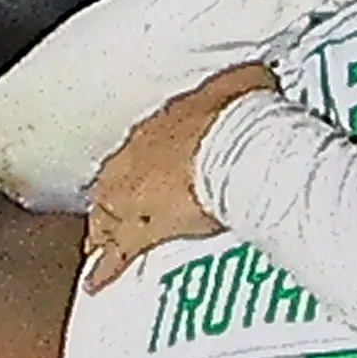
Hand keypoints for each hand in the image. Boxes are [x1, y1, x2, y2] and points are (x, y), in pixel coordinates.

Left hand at [79, 69, 265, 266]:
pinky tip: (96, 283)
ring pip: (104, 216)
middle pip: (112, 182)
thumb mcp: (244, 84)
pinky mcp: (140, 230)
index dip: (141, 161)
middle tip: (105, 213)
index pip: (140, 146)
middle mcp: (133, 159)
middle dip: (110, 198)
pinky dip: (105, 270)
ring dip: (101, 230)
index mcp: (158, 125)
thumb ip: (248, 81)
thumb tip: (261, 75)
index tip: (143, 170)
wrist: (232, 144)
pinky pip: (116, 255)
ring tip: (95, 246)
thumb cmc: (236, 113)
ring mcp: (130, 195)